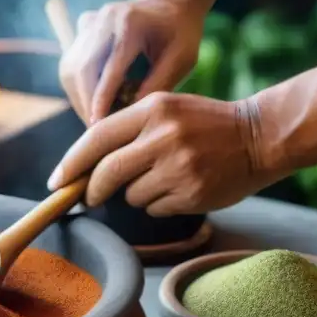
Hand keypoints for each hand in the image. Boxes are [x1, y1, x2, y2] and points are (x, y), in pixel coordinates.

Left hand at [48, 92, 276, 214]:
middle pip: (107, 172)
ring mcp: (179, 166)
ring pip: (131, 194)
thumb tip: (84, 167)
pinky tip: (180, 188)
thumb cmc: (204, 124)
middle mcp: (163, 136)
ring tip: (162, 178)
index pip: (96, 137)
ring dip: (135, 194)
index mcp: (152, 109)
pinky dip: (158, 204)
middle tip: (88, 197)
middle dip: (91, 189)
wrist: (260, 136)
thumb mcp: (165, 110)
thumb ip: (127, 131)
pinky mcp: (192, 192)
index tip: (56, 181)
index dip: (71, 162)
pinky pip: (154, 208)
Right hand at [58, 0, 211, 124]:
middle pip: (81, 69)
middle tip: (96, 130)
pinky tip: (93, 98)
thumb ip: (156, 86)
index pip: (109, 69)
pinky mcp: (84, 27)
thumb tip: (129, 116)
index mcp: (130, 23)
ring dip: (78, 96)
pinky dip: (78, 84)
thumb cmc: (182, 30)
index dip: (101, 100)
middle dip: (85, 103)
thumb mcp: (180, 59)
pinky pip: (71, 61)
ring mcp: (91, 21)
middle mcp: (104, 19)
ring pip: (70, 68)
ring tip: (95, 117)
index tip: (97, 126)